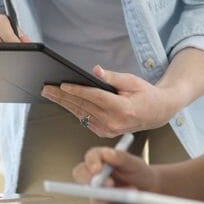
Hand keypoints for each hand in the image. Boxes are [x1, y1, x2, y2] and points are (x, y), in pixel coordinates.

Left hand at [41, 66, 176, 136]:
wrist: (157, 113)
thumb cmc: (145, 94)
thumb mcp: (132, 81)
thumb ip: (112, 77)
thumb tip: (94, 71)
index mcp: (123, 109)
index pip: (95, 98)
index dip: (77, 91)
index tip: (62, 84)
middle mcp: (114, 122)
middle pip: (83, 107)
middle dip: (62, 96)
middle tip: (46, 87)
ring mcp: (109, 130)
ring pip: (81, 114)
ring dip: (63, 103)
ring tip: (48, 93)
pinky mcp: (104, 132)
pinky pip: (84, 119)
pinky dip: (73, 109)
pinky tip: (62, 101)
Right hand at [72, 145, 158, 191]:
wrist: (149, 190)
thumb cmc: (139, 173)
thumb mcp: (134, 163)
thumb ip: (121, 157)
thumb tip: (107, 153)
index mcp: (100, 159)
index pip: (90, 158)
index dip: (92, 162)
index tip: (98, 169)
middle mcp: (93, 175)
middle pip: (81, 174)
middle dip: (92, 179)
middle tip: (110, 184)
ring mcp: (96, 191)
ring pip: (90, 193)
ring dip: (106, 195)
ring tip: (129, 192)